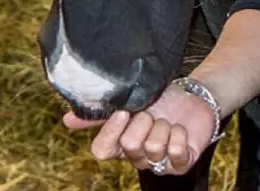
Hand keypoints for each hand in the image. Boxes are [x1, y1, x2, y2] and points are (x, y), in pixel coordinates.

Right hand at [63, 82, 216, 175]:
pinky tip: (181, 129)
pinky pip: (177, 153)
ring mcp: (159, 163)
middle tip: (153, 113)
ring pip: (154, 149)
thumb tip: (66, 120)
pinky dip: (180, 135)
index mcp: (120, 143)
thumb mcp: (130, 100)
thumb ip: (100, 113)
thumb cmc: (160, 100)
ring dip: (164, 127)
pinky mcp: (181, 163)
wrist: (193, 97)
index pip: (102, 150)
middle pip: (130, 145)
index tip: (124, 111)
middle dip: (145, 121)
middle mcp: (137, 157)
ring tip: (168, 121)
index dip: (112, 131)